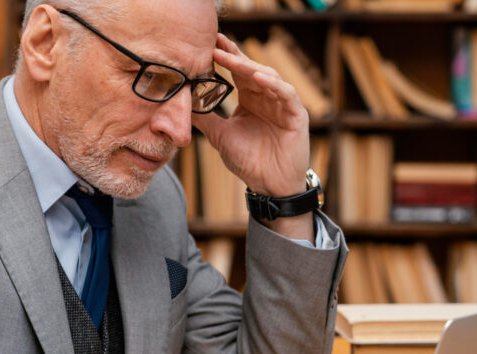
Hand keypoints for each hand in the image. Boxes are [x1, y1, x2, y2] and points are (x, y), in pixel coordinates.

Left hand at [192, 34, 309, 198]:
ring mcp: (283, 104)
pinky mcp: (296, 114)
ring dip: (250, 67)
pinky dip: (274, 85)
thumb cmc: (249, 162)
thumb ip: (204, 118)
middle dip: (234, 56)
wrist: (270, 186)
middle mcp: (267, 97)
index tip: (208, 45)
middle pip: (251, 69)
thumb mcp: (220, 137)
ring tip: (231, 60)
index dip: (225, 58)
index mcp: (250, 100)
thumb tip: (180, 104)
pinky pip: (287, 94)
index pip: (237, 72)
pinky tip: (258, 77)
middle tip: (216, 43)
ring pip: (268, 76)